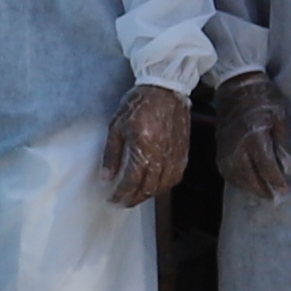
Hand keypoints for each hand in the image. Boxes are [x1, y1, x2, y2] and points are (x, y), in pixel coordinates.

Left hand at [98, 82, 189, 205]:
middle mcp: (162, 153)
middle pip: (149, 187)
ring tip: (137, 196)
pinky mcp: (183, 151)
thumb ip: (112, 153)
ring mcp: (175, 154)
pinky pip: (176, 176)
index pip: (132, 180)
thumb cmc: (138, 103)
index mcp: (143, 146)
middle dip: (134, 198)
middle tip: (123, 202)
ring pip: (164, 185)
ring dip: (149, 194)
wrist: (165, 88)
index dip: (121, 193)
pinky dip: (165, 185)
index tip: (112, 199)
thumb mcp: (117, 125)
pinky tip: (156, 185)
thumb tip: (106, 177)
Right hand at [210, 70, 290, 204]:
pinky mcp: (220, 146)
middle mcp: (237, 144)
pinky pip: (226, 169)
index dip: (276, 180)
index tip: (285, 190)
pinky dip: (236, 180)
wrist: (237, 85)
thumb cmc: (264, 98)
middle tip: (275, 199)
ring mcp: (226, 146)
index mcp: (254, 135)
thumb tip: (288, 168)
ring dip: (248, 188)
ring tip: (262, 194)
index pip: (265, 165)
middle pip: (248, 175)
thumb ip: (283, 143)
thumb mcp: (281, 116)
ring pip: (235, 175)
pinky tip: (246, 183)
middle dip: (262, 189)